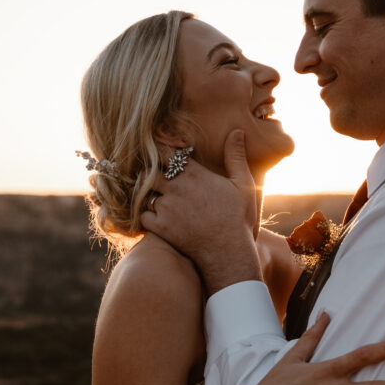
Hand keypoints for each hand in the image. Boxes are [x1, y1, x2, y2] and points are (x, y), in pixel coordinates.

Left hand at [140, 130, 260, 293]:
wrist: (228, 253)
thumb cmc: (238, 219)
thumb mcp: (242, 185)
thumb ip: (235, 157)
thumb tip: (236, 131)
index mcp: (194, 175)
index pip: (165, 152)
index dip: (159, 149)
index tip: (160, 151)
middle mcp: (176, 188)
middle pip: (148, 170)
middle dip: (149, 171)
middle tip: (153, 175)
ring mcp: (166, 208)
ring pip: (143, 192)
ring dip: (147, 192)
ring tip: (153, 193)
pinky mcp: (160, 227)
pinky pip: (142, 214)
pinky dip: (145, 213)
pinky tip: (153, 214)